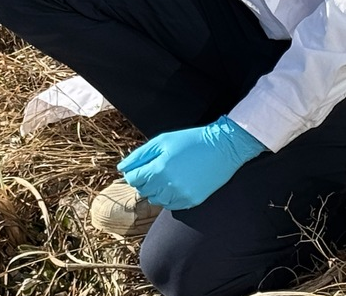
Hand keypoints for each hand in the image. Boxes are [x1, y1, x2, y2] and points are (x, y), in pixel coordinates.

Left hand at [118, 116, 265, 209]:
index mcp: (159, 168)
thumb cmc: (191, 140)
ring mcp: (180, 195)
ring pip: (156, 200)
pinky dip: (170, 196)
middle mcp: (168, 185)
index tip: (141, 167)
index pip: (133, 179)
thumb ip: (139, 156)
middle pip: (143, 191)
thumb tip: (122, 168)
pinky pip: (170, 205)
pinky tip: (179, 182)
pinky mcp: (191, 201)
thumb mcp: (162, 141)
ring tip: (169, 175)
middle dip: (146, 180)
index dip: (134, 172)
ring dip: (157, 189)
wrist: (222, 147)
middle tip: (158, 168)